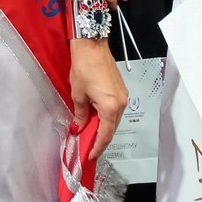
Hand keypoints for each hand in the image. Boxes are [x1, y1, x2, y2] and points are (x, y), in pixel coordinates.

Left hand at [69, 38, 126, 160]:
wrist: (92, 46)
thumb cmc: (84, 67)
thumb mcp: (78, 94)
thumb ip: (80, 114)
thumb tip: (79, 127)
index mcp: (111, 107)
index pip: (105, 135)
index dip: (97, 147)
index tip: (89, 155)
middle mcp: (121, 104)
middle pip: (111, 129)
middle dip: (99, 139)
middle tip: (87, 147)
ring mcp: (123, 96)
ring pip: (114, 120)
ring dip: (102, 128)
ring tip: (89, 134)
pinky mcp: (121, 90)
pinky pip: (115, 110)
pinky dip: (106, 117)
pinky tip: (96, 119)